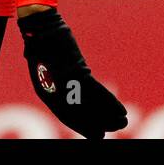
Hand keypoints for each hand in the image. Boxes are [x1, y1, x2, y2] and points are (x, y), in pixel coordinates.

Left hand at [17, 8, 127, 138]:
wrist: (41, 30)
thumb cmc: (41, 48)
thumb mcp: (43, 71)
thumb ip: (55, 84)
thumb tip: (69, 95)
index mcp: (45, 93)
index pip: (65, 116)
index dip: (81, 126)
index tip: (95, 134)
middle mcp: (56, 90)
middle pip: (80, 113)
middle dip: (96, 123)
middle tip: (110, 131)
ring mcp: (66, 80)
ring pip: (90, 104)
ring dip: (108, 115)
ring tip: (122, 123)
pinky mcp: (78, 70)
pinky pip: (96, 91)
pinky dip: (109, 102)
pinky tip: (120, 110)